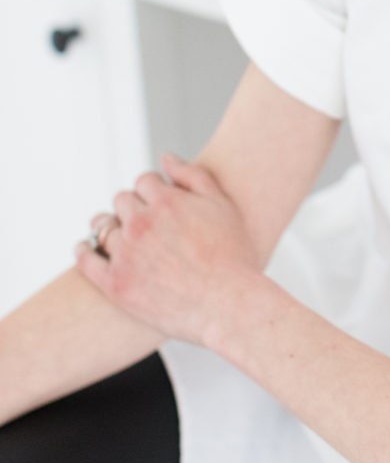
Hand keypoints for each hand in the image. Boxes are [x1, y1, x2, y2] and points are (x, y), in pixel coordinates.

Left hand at [75, 153, 261, 346]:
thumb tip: (164, 157)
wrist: (229, 305)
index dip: (153, 191)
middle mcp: (141, 224)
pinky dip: (84, 250)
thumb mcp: (222, 205)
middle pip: (122, 200)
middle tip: (144, 221)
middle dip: (133, 207)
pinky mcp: (115, 284)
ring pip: (103, 227)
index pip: (144, 181)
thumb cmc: (232, 256)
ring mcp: (126, 254)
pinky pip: (86, 259)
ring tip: (122, 236)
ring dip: (111, 226)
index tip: (158, 202)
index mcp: (166, 201)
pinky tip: (87, 249)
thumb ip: (193, 176)